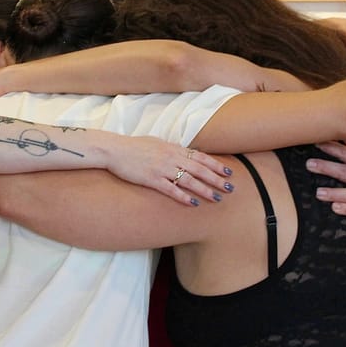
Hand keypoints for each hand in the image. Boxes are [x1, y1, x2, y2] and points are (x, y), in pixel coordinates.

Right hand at [107, 135, 234, 207]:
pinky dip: (184, 197)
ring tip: (217, 198)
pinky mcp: (152, 179)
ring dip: (205, 190)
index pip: (200, 157)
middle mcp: (171, 157)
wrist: (115, 150)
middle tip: (230, 188)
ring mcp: (162, 168)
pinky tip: (193, 203)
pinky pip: (171, 189)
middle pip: (199, 169)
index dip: (215, 165)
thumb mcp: (157, 142)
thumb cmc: (135, 146)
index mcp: (174, 148)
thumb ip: (172, 149)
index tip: (228, 172)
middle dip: (216, 179)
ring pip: (189, 180)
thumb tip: (185, 153)